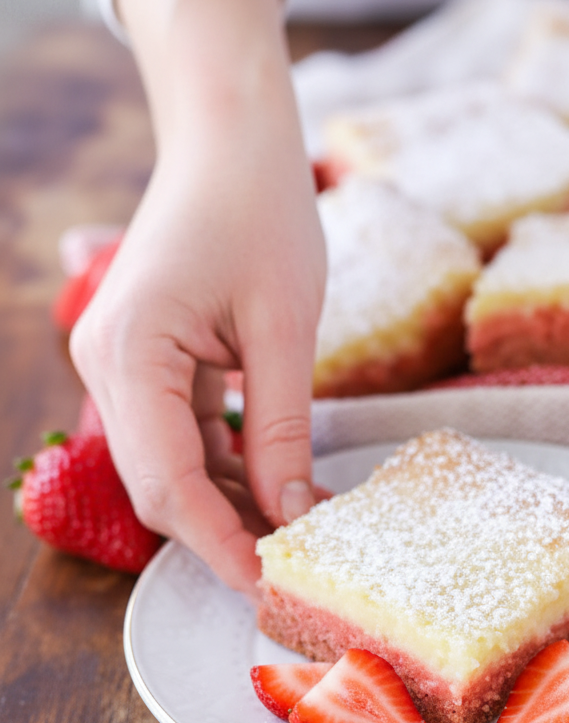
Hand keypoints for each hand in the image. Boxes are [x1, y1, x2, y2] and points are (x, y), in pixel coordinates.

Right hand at [69, 0, 325, 596]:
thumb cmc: (258, 209)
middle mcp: (109, 366)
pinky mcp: (150, 363)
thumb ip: (281, 426)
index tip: (267, 585)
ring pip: (173, 467)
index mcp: (131, 353)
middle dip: (226, 531)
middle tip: (296, 566)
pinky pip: (184, 436)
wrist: (229, 137)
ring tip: (304, 528)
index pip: (166, 482)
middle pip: (161, 485)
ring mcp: (124, 366)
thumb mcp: (284, 325)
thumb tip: (288, 513)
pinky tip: (283, 484)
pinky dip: (231, 466)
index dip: (216, 544)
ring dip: (234, 503)